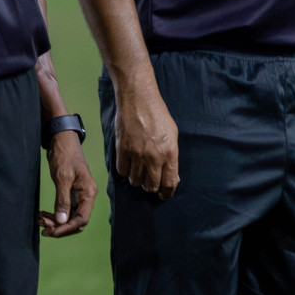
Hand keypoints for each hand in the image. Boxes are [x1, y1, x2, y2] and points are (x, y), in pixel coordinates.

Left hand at [39, 131, 95, 236]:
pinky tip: (43, 214)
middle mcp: (85, 197)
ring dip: (55, 222)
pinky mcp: (69, 194)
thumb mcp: (63, 177)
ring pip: (68, 217)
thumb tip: (61, 221)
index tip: (52, 231)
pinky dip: (54, 214)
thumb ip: (63, 199)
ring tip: (40, 220)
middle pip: (75, 221)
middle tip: (42, 226)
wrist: (61, 141)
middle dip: (59, 226)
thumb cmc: (65, 156)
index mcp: (88, 194)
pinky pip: (63, 210)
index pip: (81, 219)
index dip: (67, 228)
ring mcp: (77, 196)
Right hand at [114, 81, 178, 197]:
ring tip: (138, 172)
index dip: (166, 192)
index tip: (163, 194)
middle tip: (149, 184)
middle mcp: (154, 157)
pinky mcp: (122, 149)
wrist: (138, 100)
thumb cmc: (158, 115)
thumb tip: (171, 174)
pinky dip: (125, 171)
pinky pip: (122, 171)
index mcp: (170, 153)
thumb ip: (171, 156)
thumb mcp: (172, 135)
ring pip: (135, 180)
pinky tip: (128, 164)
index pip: (169, 183)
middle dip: (150, 188)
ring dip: (137, 179)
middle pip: (151, 186)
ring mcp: (137, 154)